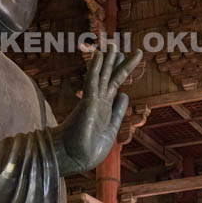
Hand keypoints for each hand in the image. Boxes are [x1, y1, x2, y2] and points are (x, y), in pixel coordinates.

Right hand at [54, 45, 142, 175]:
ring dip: (108, 60)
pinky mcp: (87, 102)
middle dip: (116, 62)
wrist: (75, 158)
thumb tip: (124, 94)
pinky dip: (96, 67)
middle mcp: (99, 102)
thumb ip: (118, 112)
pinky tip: (99, 54)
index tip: (126, 61)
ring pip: (103, 75)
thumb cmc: (89, 150)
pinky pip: (92, 81)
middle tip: (119, 46)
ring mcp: (93, 100)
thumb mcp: (111, 129)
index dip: (121, 73)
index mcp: (105, 109)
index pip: (115, 86)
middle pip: (110, 77)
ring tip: (113, 43)